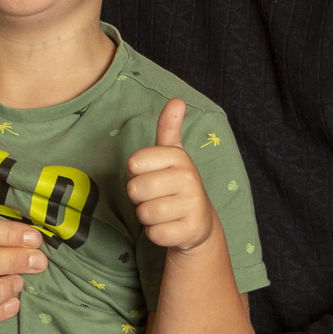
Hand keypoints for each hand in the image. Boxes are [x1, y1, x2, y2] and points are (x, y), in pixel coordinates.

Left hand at [125, 98, 216, 253]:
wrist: (198, 221)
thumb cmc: (176, 184)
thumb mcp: (172, 155)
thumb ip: (169, 128)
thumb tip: (177, 100)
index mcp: (179, 157)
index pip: (134, 163)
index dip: (136, 173)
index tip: (151, 175)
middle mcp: (189, 178)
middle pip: (136, 189)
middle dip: (140, 197)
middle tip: (157, 196)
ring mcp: (192, 205)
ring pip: (144, 213)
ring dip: (147, 216)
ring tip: (164, 211)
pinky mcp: (190, 231)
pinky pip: (154, 233)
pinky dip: (156, 233)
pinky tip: (170, 227)